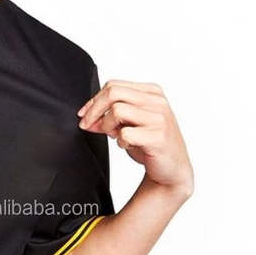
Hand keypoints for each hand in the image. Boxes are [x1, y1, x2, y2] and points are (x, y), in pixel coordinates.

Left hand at [76, 79, 192, 194]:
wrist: (172, 168)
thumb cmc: (150, 144)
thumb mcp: (129, 126)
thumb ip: (109, 118)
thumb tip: (86, 118)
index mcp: (152, 92)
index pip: (114, 86)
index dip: (94, 101)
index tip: (83, 115)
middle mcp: (157, 101)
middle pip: (113, 93)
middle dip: (94, 111)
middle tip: (88, 125)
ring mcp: (159, 118)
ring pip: (117, 111)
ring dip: (108, 126)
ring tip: (116, 136)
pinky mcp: (158, 136)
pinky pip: (125, 134)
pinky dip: (120, 142)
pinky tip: (128, 146)